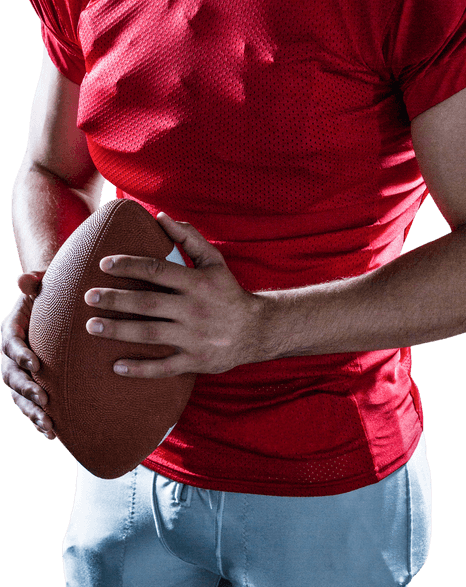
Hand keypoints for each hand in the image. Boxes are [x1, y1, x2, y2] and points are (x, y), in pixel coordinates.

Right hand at [1, 273, 55, 439]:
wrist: (50, 313)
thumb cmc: (47, 297)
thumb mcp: (41, 286)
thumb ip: (34, 284)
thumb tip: (24, 278)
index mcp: (10, 330)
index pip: (10, 344)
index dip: (20, 354)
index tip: (35, 363)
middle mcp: (10, 355)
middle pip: (11, 375)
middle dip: (26, 388)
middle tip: (43, 397)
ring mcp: (17, 374)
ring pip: (19, 397)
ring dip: (31, 411)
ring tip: (48, 424)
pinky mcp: (28, 387)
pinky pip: (30, 406)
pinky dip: (38, 421)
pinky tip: (52, 434)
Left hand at [84, 214, 264, 376]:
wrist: (257, 330)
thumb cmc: (227, 291)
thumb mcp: (214, 261)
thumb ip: (188, 237)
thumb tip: (159, 217)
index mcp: (198, 283)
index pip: (158, 271)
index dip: (129, 266)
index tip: (104, 264)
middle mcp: (195, 310)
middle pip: (148, 304)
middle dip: (116, 300)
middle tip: (88, 296)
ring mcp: (194, 338)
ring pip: (150, 335)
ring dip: (118, 331)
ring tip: (91, 326)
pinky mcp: (194, 361)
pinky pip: (163, 368)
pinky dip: (140, 369)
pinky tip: (115, 366)